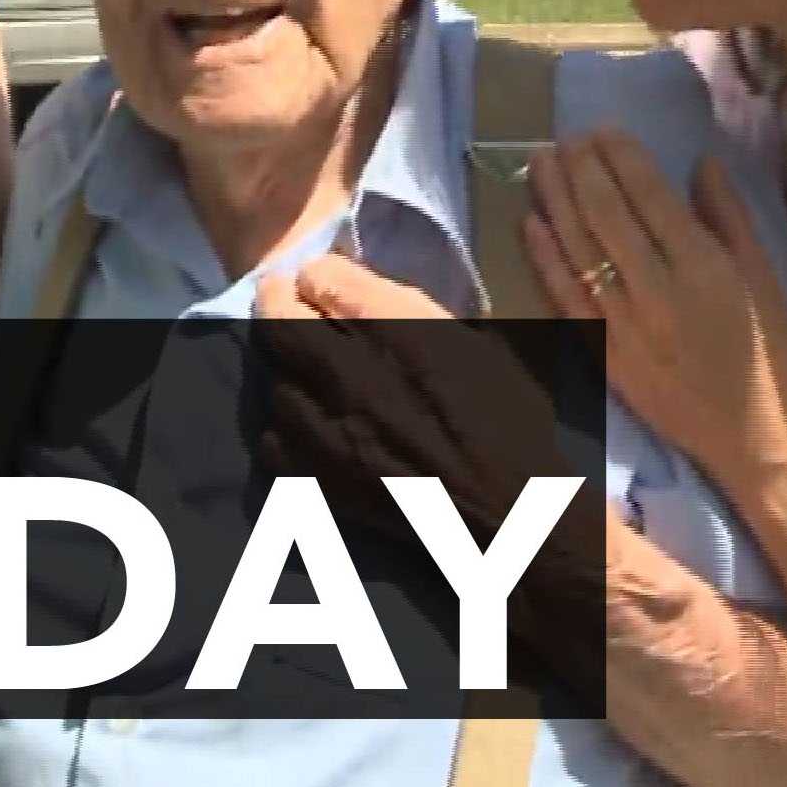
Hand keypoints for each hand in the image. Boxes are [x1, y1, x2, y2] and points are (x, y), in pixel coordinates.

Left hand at [252, 255, 602, 677]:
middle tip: (277, 295)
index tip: (316, 275)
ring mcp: (332, 434)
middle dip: (275, 299)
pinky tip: (304, 424)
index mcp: (404, 335)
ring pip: (275, 382)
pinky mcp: (323, 483)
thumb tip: (373, 294)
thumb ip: (422, 316)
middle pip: (282, 323)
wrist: (512, 515)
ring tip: (297, 366)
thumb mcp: (482, 346)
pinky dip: (284, 429)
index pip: (325, 279)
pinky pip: (275, 443)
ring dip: (284, 369)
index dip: (317, 271)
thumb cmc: (512, 425)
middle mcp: (356, 378)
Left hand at [523, 131, 786, 495]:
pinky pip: (565, 299)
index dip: (620, 156)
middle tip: (565, 137)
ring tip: (539, 163)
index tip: (603, 128)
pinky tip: (531, 224)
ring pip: (578, 249)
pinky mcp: (604, 357)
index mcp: (704, 265)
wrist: (762, 441)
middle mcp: (658, 290)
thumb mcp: (765, 277)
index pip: (648, 194)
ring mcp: (624, 325)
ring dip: (554, 200)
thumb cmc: (774, 355)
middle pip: (605, 214)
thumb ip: (729, 217)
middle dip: (581, 168)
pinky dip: (546, 259)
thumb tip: (700, 162)